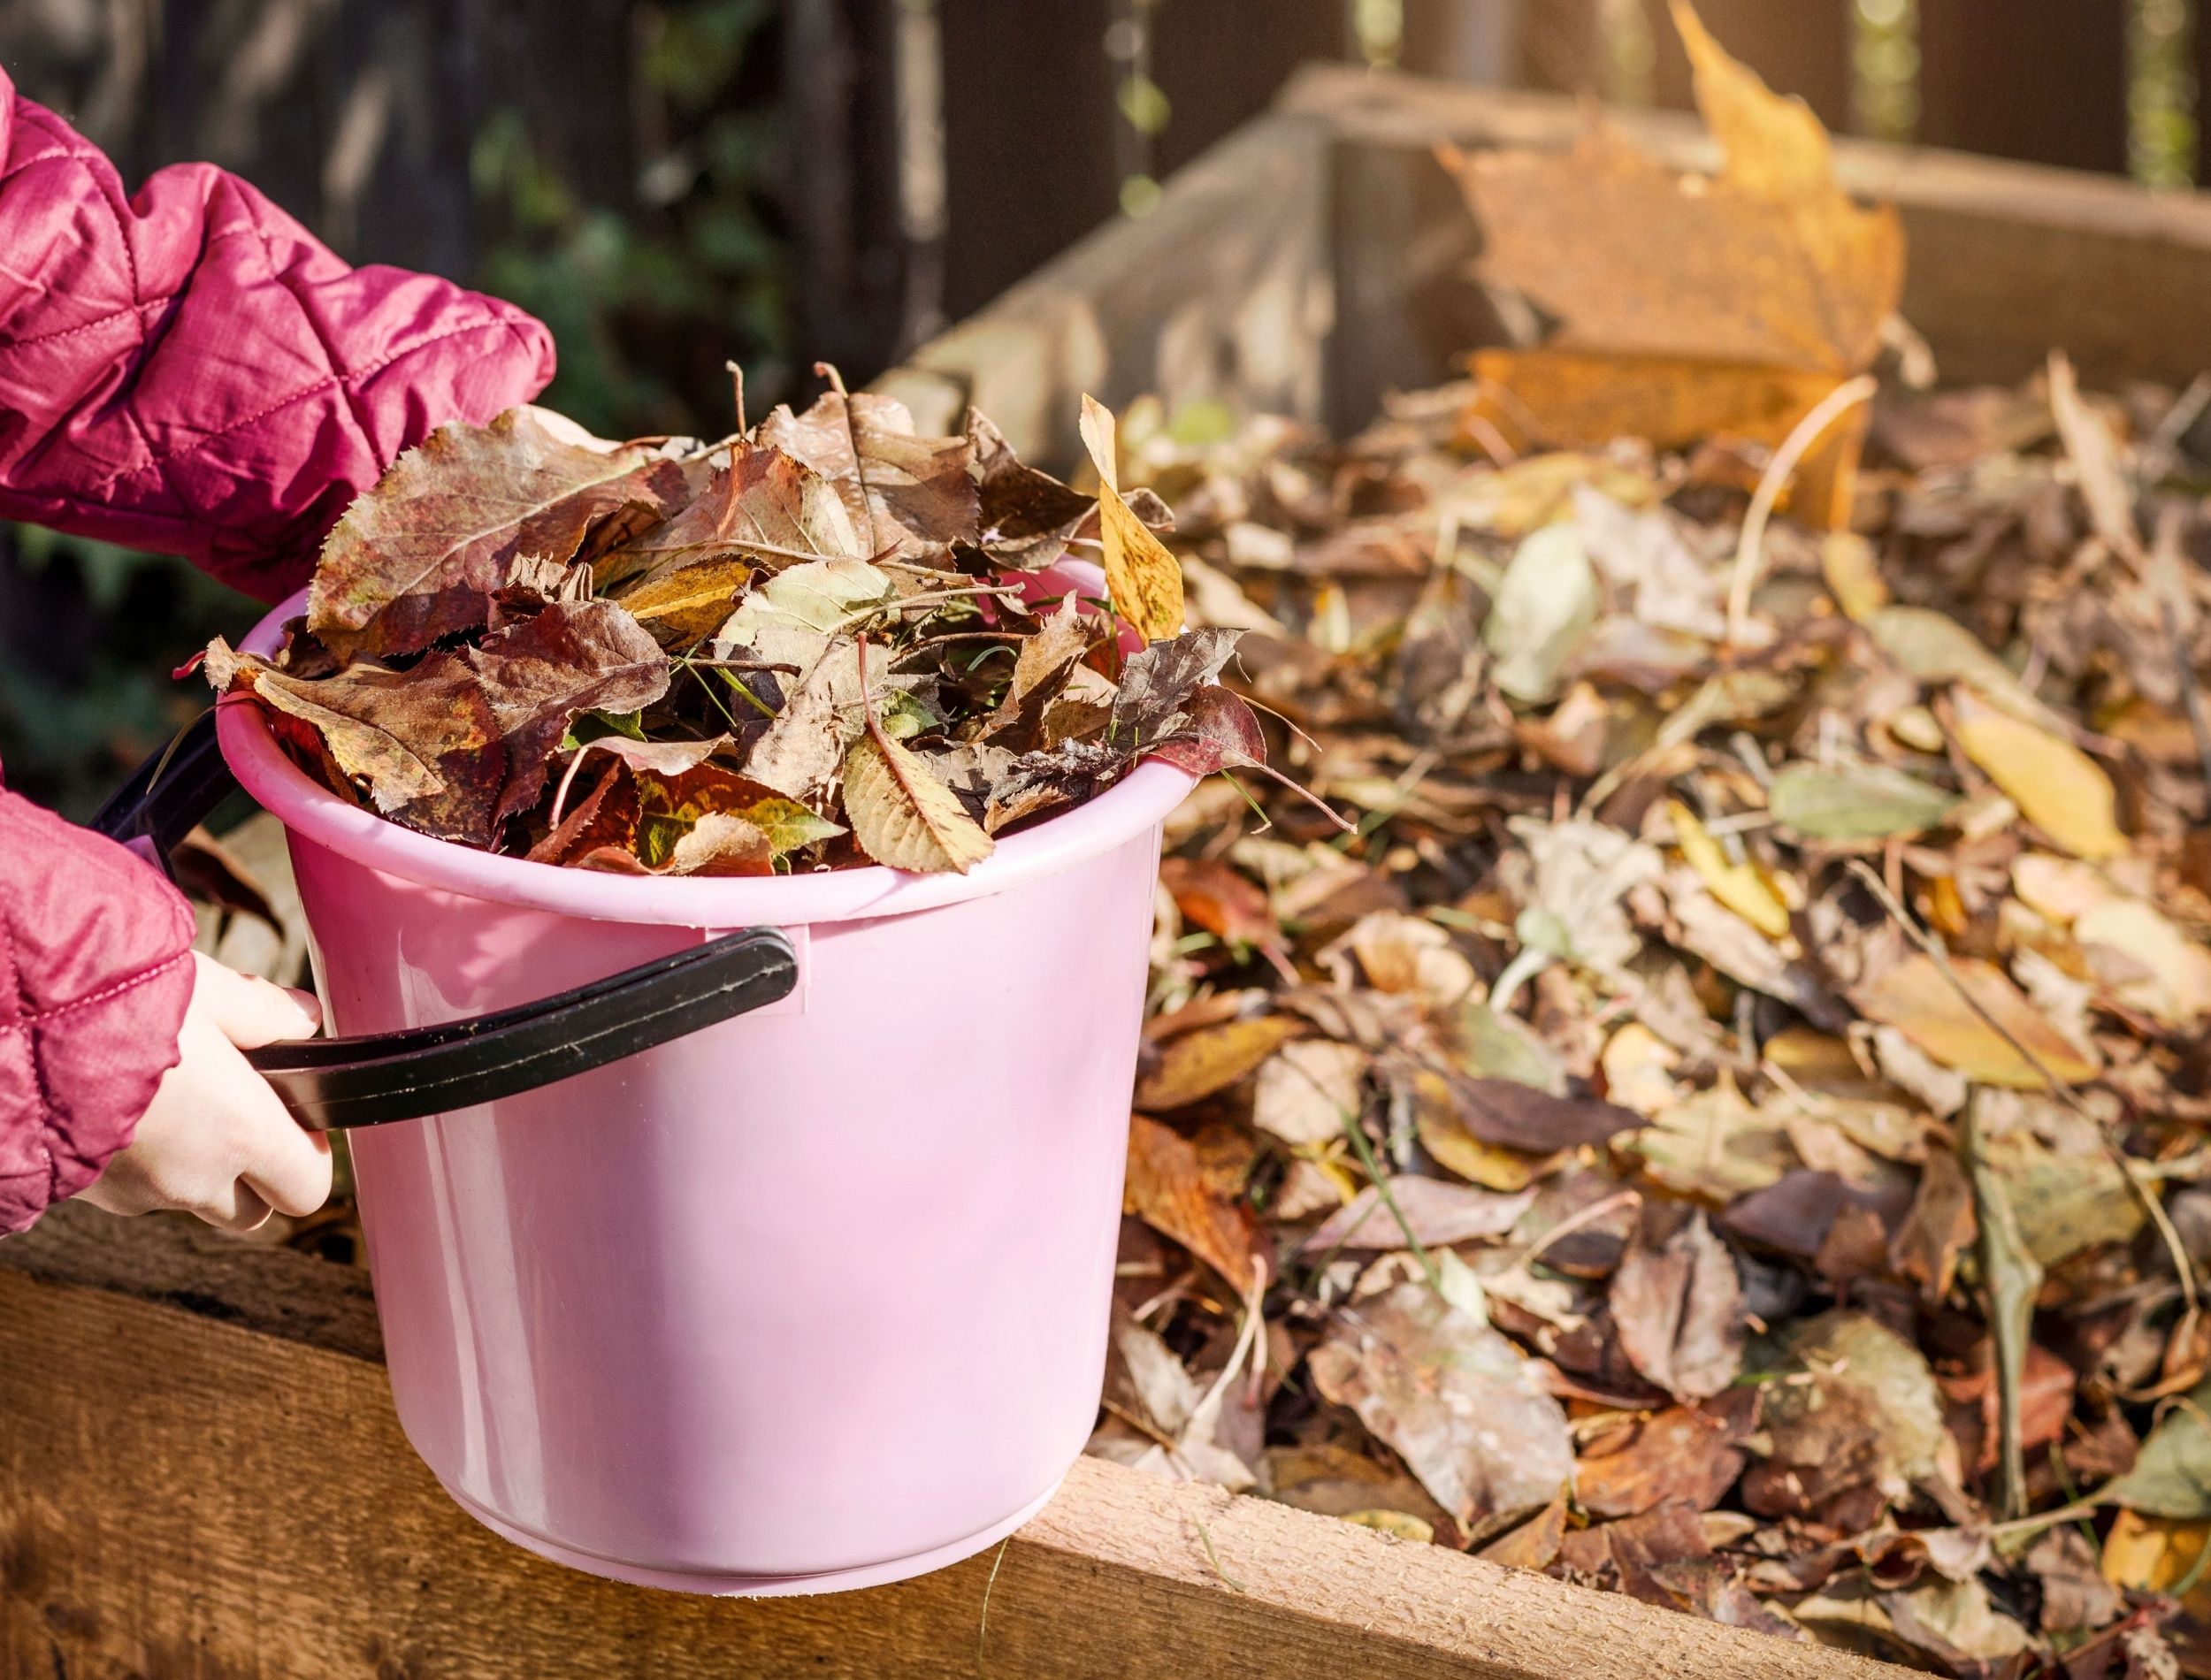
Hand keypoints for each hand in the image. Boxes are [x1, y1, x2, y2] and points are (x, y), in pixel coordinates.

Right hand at [76, 953, 330, 1231]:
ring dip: (195, 1165)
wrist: (4, 1034)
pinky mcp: (86, 1193)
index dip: (309, 1154)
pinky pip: (134, 1190)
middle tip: (238, 1108)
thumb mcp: (204, 986)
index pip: (309, 1187)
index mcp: (241, 1132)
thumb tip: (303, 1019)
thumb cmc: (113, 1003)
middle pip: (253, 1209)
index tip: (293, 1112)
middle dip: (255, 1171)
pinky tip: (122, 1106)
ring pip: (190, 1200)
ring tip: (173, 1096)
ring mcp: (135, 1194)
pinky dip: (142, 1161)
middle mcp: (194, 1178)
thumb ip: (262, 1010)